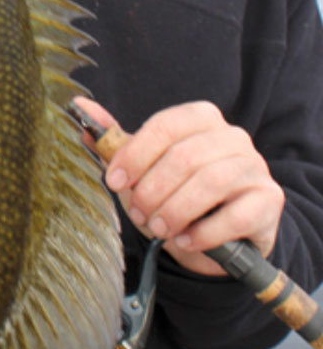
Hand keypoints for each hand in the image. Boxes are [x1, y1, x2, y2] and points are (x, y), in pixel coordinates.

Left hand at [75, 97, 284, 275]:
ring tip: (159, 229)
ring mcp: (254, 167)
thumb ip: (115, 142)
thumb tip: (79, 108)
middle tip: (140, 214)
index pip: (166, 125)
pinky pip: (236, 216)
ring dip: (175, 211)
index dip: (134, 155)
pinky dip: (203, 233)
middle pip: (185, 157)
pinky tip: (185, 240)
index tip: (113, 182)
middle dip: (152, 190)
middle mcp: (232, 137)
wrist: (219, 235)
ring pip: (211, 183)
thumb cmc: (176, 195)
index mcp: (201, 119)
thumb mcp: (143, 170)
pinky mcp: (268, 200)